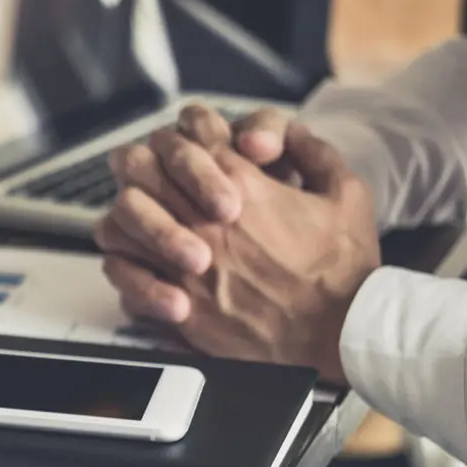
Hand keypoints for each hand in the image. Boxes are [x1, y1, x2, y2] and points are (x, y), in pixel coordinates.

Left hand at [96, 124, 380, 382]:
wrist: (338, 336)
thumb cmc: (342, 271)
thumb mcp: (345, 193)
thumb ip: (311, 151)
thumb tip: (285, 133)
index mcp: (241, 184)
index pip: (189, 132)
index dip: (187, 131)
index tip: (194, 142)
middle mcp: (203, 220)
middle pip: (142, 169)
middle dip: (146, 164)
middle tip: (153, 173)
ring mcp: (184, 263)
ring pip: (120, 219)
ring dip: (129, 213)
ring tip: (143, 217)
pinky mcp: (176, 303)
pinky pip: (123, 271)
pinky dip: (124, 262)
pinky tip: (139, 260)